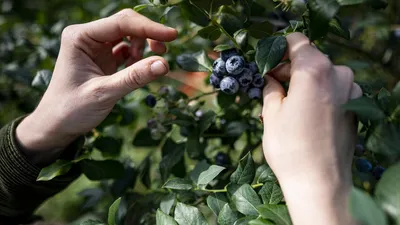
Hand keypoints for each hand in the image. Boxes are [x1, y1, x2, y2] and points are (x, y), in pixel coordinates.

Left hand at [16, 9, 176, 163]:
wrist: (56, 126)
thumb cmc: (71, 109)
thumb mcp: (104, 93)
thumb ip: (134, 77)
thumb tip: (164, 64)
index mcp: (80, 37)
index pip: (121, 23)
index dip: (149, 28)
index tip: (173, 35)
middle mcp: (88, 37)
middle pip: (126, 25)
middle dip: (148, 35)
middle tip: (165, 50)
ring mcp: (96, 48)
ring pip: (128, 36)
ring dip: (144, 46)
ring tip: (149, 65)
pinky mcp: (104, 59)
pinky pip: (127, 50)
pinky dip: (138, 58)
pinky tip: (140, 69)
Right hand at [262, 33, 361, 224]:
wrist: (319, 184)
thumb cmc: (290, 148)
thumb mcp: (271, 113)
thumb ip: (270, 87)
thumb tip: (269, 78)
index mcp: (314, 70)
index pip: (297, 41)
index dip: (279, 50)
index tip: (267, 63)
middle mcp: (338, 75)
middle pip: (310, 58)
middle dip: (289, 68)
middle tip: (270, 84)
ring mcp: (351, 92)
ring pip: (322, 75)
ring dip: (303, 82)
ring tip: (284, 102)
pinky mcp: (356, 108)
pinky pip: (334, 90)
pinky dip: (318, 93)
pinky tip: (303, 112)